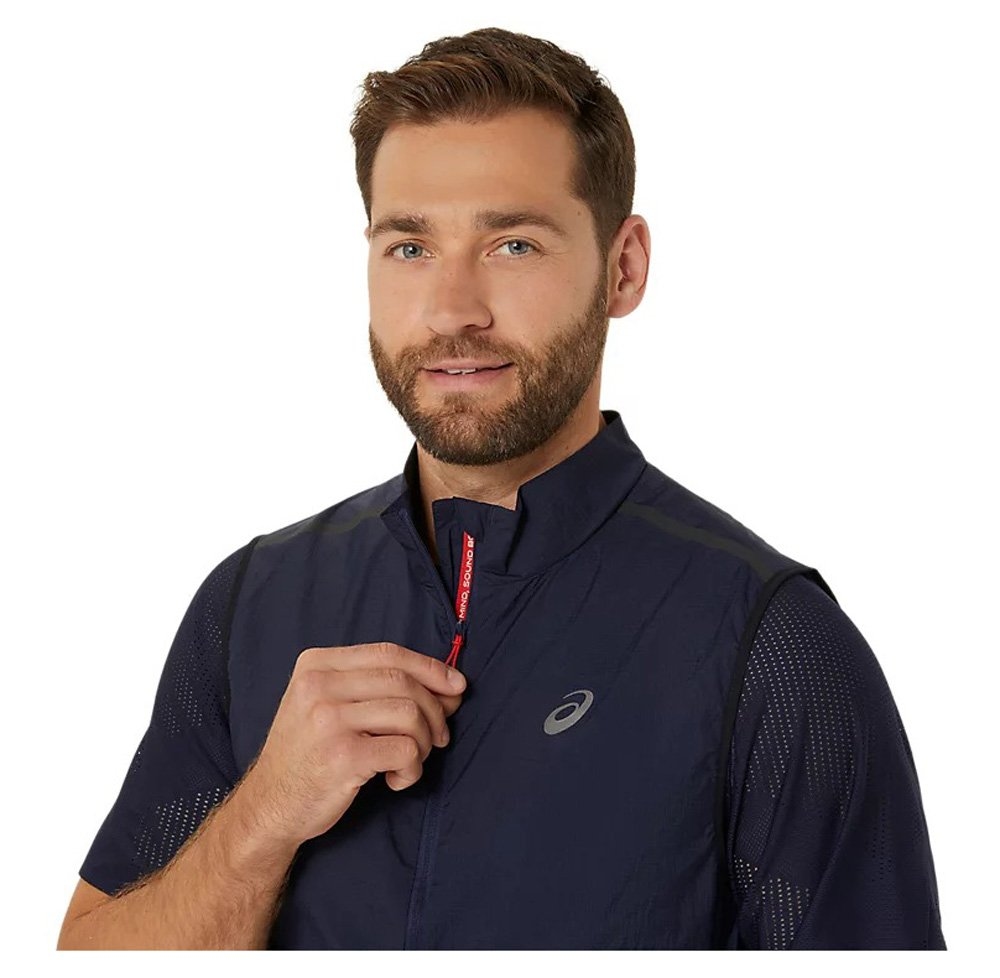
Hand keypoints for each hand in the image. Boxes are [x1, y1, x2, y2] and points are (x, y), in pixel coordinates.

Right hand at [240, 642, 465, 847]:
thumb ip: (375, 687)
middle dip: (434, 709)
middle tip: (439, 736)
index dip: (430, 667)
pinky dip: (412, 767)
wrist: (269, 806)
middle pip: (403, 681)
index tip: (456, 686)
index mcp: (316, 665)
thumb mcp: (326, 704)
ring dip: (425, 741)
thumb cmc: (308, 754)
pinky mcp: (342, 756)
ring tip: (412, 760)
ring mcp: (328, 720)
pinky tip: (396, 779)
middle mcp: (319, 686)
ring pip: (409, 713)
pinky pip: (405, 750)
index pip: (388, 653)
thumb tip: (449, 685)